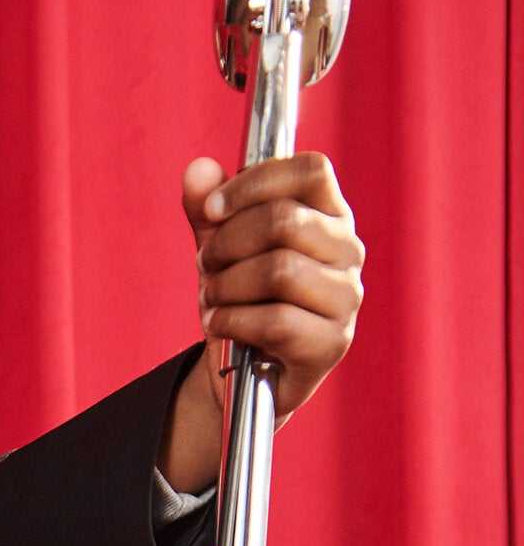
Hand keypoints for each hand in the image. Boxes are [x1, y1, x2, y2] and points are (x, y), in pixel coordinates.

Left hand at [158, 151, 364, 491]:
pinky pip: (277, 321)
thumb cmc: (241, 300)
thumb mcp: (220, 249)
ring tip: (211, 297)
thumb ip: (208, 210)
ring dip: (228, 284)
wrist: (244, 375)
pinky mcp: (331, 343)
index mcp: (330, 215)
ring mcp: (346, 299)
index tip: (212, 210)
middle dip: (228, 242)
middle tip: (205, 265)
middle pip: (284, 219)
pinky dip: (234, 320)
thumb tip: (197, 171)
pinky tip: (219, 324)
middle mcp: (348, 251)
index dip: (254, 182)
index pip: (310, 170)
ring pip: (280, 269)